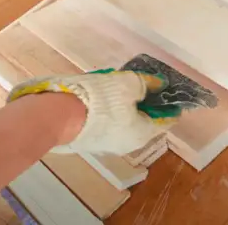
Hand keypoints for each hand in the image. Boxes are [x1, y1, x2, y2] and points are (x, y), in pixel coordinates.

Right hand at [8, 71, 171, 154]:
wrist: (57, 115)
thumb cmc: (100, 99)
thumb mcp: (128, 83)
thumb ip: (147, 84)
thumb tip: (161, 83)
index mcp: (142, 133)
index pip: (166, 119)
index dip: (170, 103)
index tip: (170, 89)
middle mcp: (128, 143)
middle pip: (145, 121)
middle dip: (146, 103)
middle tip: (145, 84)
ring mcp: (108, 144)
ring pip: (125, 122)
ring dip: (127, 106)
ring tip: (123, 87)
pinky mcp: (90, 140)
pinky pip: (109, 123)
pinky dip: (112, 111)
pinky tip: (105, 97)